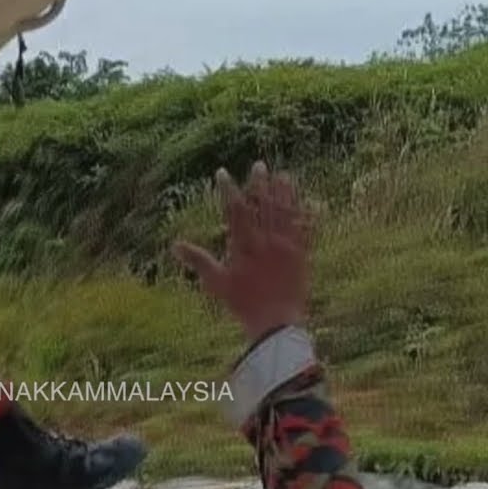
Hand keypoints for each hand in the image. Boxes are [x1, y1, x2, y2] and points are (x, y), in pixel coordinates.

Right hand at [171, 161, 310, 342]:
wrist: (276, 323)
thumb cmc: (243, 303)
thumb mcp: (216, 282)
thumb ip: (198, 260)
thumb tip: (174, 245)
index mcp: (245, 245)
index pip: (235, 209)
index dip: (228, 189)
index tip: (222, 173)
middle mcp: (267, 241)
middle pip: (263, 205)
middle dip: (260, 184)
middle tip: (259, 165)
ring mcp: (287, 247)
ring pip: (286, 213)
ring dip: (285, 193)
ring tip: (284, 176)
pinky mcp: (302, 256)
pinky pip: (308, 230)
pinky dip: (310, 216)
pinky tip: (314, 203)